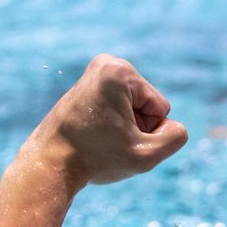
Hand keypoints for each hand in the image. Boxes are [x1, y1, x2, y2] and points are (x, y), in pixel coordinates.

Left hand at [25, 54, 187, 186]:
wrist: (50, 163)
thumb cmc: (96, 158)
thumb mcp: (147, 155)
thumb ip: (175, 137)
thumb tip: (174, 126)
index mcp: (120, 71)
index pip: (161, 108)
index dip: (146, 131)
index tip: (116, 138)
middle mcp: (106, 63)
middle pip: (149, 105)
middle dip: (136, 127)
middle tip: (107, 140)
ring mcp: (96, 72)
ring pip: (136, 109)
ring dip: (126, 128)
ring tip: (99, 136)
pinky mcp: (90, 85)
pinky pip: (120, 108)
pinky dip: (113, 124)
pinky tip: (94, 133)